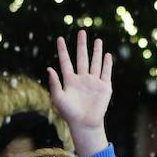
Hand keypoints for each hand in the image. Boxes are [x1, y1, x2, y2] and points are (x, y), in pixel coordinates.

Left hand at [47, 30, 112, 155]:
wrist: (85, 124)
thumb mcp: (58, 98)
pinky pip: (106, 73)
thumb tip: (49, 68)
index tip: (60, 38)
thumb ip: (54, 83)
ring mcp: (94, 82)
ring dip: (96, 51)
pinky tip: (107, 55)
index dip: (63, 50)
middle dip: (82, 45)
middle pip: (82, 58)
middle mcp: (82, 79)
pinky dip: (107, 64)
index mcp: (70, 80)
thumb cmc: (69, 113)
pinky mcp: (104, 87)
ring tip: (97, 40)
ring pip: (95, 63)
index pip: (65, 61)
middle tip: (82, 32)